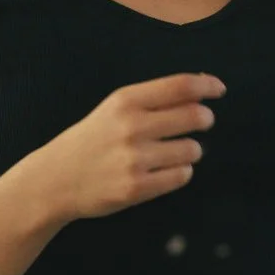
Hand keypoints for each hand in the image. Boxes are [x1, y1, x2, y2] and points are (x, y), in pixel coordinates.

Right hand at [34, 72, 225, 222]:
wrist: (54, 180)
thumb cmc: (91, 140)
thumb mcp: (114, 109)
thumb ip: (153, 98)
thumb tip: (201, 87)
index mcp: (126, 101)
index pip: (180, 86)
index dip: (207, 85)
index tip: (219, 89)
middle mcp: (131, 127)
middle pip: (194, 116)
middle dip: (205, 119)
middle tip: (202, 122)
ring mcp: (134, 159)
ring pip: (192, 150)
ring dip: (192, 150)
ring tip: (174, 152)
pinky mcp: (136, 188)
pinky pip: (181, 176)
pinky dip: (181, 172)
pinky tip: (166, 170)